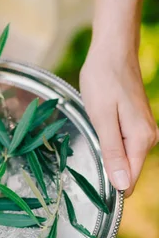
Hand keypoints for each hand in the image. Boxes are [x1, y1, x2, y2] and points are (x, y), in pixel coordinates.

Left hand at [80, 41, 158, 196]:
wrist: (113, 50)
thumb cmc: (103, 80)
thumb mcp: (102, 118)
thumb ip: (113, 152)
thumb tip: (123, 186)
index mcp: (141, 140)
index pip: (129, 181)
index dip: (110, 186)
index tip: (89, 179)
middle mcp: (148, 138)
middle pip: (127, 170)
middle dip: (106, 166)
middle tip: (89, 141)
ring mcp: (144, 130)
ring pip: (124, 157)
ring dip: (106, 151)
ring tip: (94, 127)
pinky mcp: (137, 123)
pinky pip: (123, 144)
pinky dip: (109, 140)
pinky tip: (100, 123)